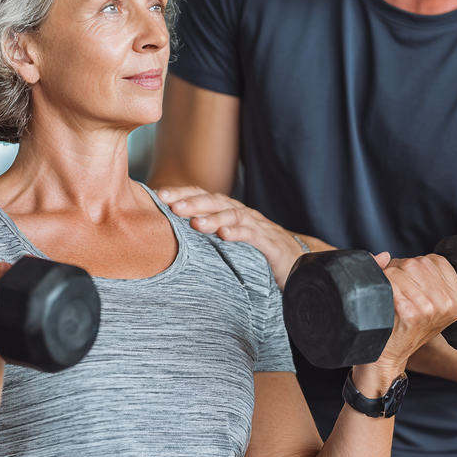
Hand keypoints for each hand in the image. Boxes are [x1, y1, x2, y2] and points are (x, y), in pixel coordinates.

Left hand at [156, 186, 306, 287]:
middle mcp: (241, 214)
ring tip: (195, 223)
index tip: (158, 196)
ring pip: (232, 214)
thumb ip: (206, 236)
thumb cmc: (256, 252)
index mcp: (228, 212)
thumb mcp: (227, 242)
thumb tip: (169, 236)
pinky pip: (252, 234)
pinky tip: (224, 235)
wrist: (297, 262)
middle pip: (214, 201)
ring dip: (213, 217)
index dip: (182, 194)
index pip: (202, 196)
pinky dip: (238, 233)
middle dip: (192, 202)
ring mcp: (256, 226)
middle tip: (171, 205)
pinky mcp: (269, 243)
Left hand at [351, 252, 456, 395]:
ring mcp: (430, 308)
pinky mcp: (410, 312)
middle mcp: (448, 303)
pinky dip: (381, 285)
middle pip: (417, 262)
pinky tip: (382, 300)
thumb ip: (414, 274)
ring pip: (401, 268)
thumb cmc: (404, 327)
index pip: (436, 260)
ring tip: (389, 297)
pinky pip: (390, 281)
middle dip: (399, 269)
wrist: (388, 358)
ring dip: (388, 276)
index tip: (409, 282)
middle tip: (394, 291)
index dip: (416, 266)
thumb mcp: (423, 301)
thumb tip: (383, 254)